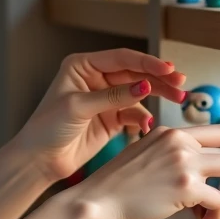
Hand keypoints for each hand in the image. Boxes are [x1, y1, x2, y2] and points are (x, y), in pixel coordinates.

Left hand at [12, 49, 187, 184]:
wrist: (39, 160)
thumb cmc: (47, 127)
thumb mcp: (79, 107)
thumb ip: (113, 97)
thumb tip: (145, 86)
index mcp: (82, 66)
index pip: (121, 58)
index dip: (147, 62)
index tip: (168, 69)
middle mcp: (95, 79)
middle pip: (134, 73)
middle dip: (158, 78)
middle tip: (180, 84)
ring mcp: (104, 99)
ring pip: (138, 92)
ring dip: (157, 95)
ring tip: (178, 99)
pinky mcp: (111, 119)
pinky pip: (134, 113)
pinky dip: (143, 118)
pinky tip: (147, 125)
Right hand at [70, 124, 219, 218]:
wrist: (96, 202)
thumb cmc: (114, 187)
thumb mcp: (143, 156)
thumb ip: (170, 155)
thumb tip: (198, 173)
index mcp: (169, 132)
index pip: (218, 130)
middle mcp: (179, 141)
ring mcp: (183, 161)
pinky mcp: (186, 186)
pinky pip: (219, 200)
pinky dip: (216, 216)